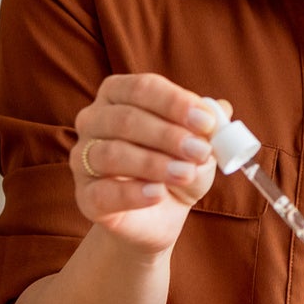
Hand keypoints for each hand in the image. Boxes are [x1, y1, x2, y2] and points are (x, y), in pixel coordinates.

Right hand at [70, 74, 232, 256]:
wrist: (159, 216)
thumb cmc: (177, 167)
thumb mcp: (199, 145)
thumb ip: (208, 127)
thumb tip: (220, 109)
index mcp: (118, 94)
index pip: (142, 88)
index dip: (175, 103)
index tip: (207, 121)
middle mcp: (93, 120)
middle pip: (125, 119)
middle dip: (168, 135)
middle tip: (201, 151)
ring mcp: (82, 158)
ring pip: (112, 154)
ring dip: (154, 163)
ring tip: (186, 174)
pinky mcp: (84, 196)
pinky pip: (103, 192)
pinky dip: (133, 193)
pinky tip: (158, 194)